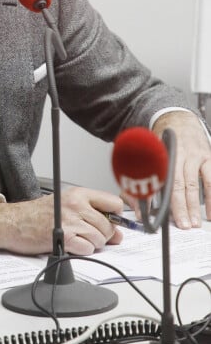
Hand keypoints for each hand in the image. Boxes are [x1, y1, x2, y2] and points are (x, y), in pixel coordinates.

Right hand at [0, 187, 123, 255]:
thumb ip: (93, 215)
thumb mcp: (66, 205)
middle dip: (103, 235)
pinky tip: (72, 245)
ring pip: (100, 238)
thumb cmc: (37, 214)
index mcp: (78, 194)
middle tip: (88, 235)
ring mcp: (70, 221)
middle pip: (109, 225)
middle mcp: (76, 204)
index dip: (117, 216)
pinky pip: (88, 249)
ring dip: (92, 244)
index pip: (114, 203)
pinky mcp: (64, 238)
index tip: (114, 223)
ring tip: (77, 239)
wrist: (13, 222)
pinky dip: (83, 251)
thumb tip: (118, 233)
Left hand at [152, 110, 210, 228]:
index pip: (158, 180)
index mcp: (162, 155)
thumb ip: (144, 179)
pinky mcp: (208, 157)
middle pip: (179, 185)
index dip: (156, 199)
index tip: (157, 216)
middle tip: (182, 224)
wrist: (179, 119)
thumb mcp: (150, 155)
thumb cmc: (163, 141)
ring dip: (196, 205)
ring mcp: (196, 155)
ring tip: (196, 222)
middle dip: (181, 207)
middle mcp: (179, 154)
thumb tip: (138, 209)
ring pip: (195, 184)